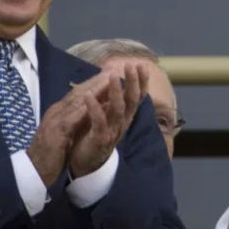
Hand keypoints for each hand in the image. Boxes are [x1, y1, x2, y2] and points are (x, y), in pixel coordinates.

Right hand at [26, 72, 111, 186]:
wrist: (33, 171)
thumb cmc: (49, 154)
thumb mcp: (63, 133)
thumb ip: (73, 120)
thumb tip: (88, 110)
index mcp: (58, 112)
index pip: (77, 94)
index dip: (93, 83)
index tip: (108, 74)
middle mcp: (56, 112)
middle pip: (78, 92)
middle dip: (96, 81)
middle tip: (112, 70)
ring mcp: (54, 121)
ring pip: (76, 101)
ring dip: (93, 90)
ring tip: (108, 80)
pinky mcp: (55, 134)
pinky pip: (71, 119)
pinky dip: (83, 110)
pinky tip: (95, 103)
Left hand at [68, 63, 147, 177]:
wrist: (86, 162)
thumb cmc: (95, 134)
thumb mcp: (106, 113)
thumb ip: (110, 97)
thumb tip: (113, 74)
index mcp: (125, 115)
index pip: (137, 96)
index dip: (141, 82)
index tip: (142, 65)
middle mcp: (122, 122)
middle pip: (131, 100)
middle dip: (133, 82)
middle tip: (132, 66)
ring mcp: (112, 131)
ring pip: (118, 110)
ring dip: (116, 92)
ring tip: (113, 76)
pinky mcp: (100, 139)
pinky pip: (99, 122)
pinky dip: (94, 108)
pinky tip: (88, 96)